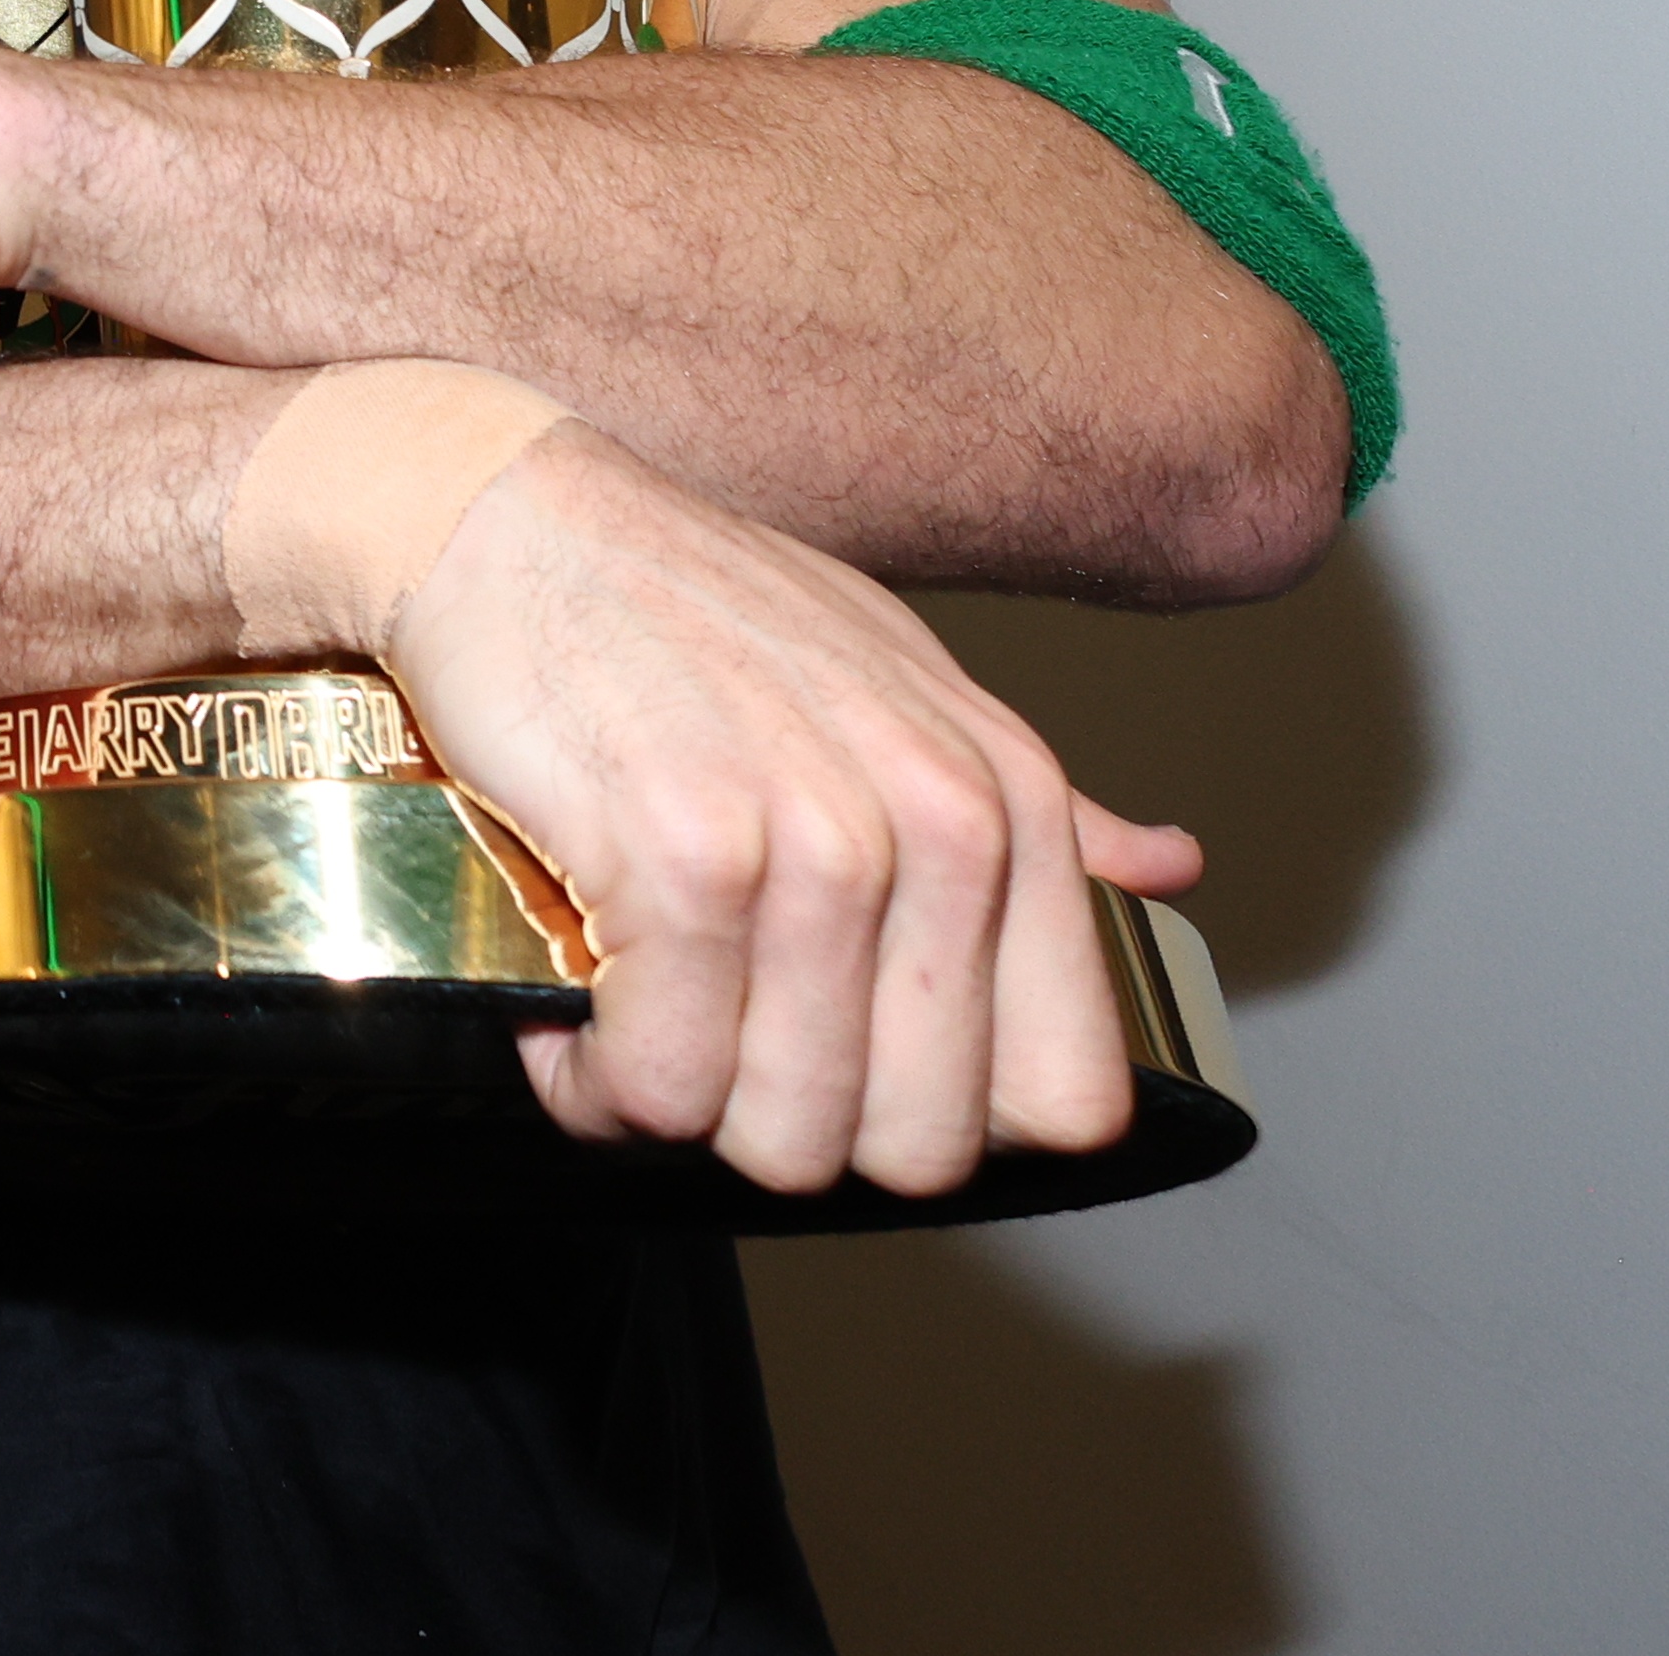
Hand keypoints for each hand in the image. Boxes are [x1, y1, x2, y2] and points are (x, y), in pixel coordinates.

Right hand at [388, 422, 1203, 1194]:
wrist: (498, 520)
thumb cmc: (683, 607)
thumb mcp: (896, 681)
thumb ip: (1037, 807)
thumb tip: (1170, 867)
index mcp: (1011, 799)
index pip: (1066, 1099)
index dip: (938, 1112)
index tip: (841, 1058)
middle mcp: (944, 827)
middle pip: (914, 1148)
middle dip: (792, 1122)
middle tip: (710, 1033)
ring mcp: (822, 847)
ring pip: (777, 1137)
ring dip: (676, 1103)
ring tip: (628, 1007)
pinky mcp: (689, 863)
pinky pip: (657, 1089)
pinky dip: (589, 1077)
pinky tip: (566, 996)